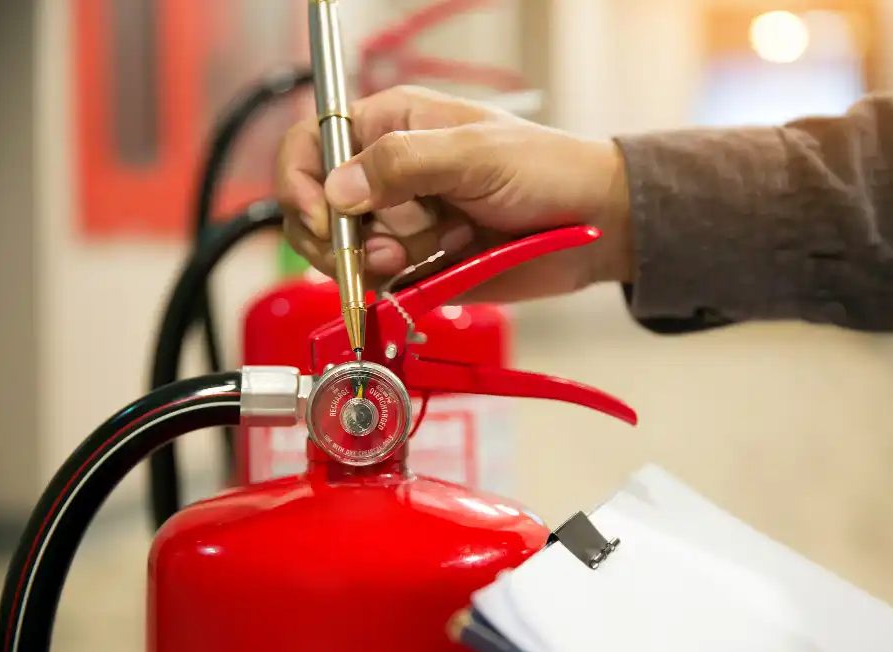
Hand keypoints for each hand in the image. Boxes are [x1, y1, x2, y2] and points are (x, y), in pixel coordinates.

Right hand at [276, 85, 631, 302]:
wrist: (591, 225)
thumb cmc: (545, 170)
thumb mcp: (474, 154)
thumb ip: (403, 165)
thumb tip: (336, 189)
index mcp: (390, 126)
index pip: (312, 145)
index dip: (301, 182)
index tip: (324, 217)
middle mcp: (384, 174)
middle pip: (317, 208)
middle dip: (348, 235)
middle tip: (389, 246)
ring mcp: (398, 223)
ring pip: (345, 253)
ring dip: (383, 260)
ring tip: (437, 248)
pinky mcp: (414, 266)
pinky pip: (378, 284)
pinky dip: (400, 284)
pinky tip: (442, 265)